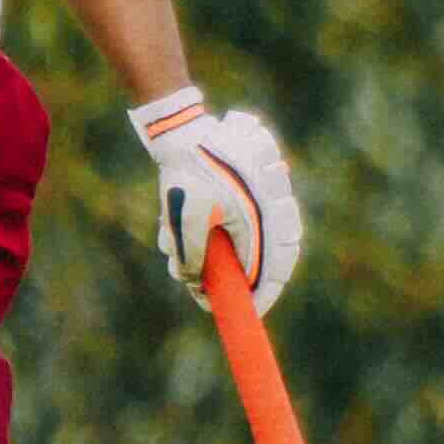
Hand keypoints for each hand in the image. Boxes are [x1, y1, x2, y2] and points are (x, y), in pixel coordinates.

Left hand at [133, 87, 305, 315]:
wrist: (185, 131)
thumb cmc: (188, 173)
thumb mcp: (185, 219)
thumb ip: (193, 257)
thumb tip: (196, 285)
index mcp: (263, 220)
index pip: (273, 271)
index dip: (260, 297)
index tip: (247, 312)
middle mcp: (271, 212)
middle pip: (263, 261)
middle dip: (229, 276)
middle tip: (204, 289)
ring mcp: (261, 202)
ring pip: (242, 244)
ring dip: (206, 252)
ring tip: (170, 241)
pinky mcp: (247, 195)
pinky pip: (234, 226)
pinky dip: (208, 233)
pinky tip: (174, 224)